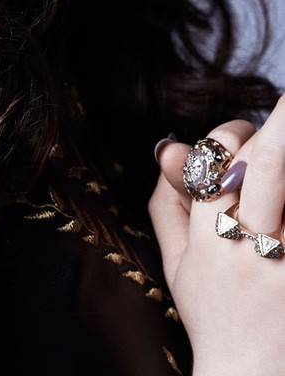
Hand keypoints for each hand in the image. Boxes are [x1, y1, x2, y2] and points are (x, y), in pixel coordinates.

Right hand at [150, 95, 284, 375]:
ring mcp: (284, 261)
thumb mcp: (176, 264)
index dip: (230, 134)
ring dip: (284, 150)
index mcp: (206, 239)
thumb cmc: (215, 316)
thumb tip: (167, 147)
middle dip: (278, 125)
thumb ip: (167, 202)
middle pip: (264, 165)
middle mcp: (248, 248)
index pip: (215, 161)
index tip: (243, 135)